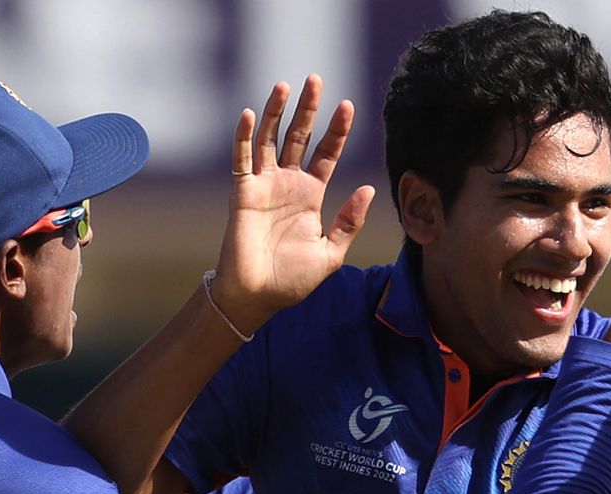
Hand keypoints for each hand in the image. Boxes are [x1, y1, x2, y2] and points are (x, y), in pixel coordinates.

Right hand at [213, 75, 375, 326]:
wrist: (258, 297)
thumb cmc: (293, 280)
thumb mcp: (331, 253)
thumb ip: (349, 221)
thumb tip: (369, 188)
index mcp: (311, 196)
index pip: (327, 154)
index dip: (337, 130)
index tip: (348, 105)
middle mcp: (288, 184)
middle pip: (299, 137)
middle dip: (308, 109)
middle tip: (316, 79)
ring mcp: (264, 185)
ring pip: (271, 139)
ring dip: (277, 112)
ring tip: (285, 85)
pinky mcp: (243, 192)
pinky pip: (242, 158)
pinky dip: (245, 136)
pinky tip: (252, 114)